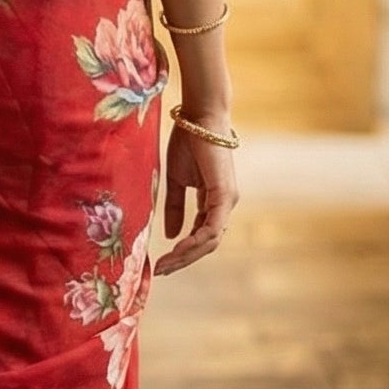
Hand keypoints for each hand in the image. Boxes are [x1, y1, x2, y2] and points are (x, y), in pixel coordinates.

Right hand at [153, 116, 237, 273]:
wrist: (198, 118)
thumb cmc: (188, 143)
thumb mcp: (176, 181)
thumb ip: (175, 207)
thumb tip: (170, 235)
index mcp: (214, 202)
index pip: (201, 235)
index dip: (182, 252)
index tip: (161, 263)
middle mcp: (224, 205)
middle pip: (206, 244)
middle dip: (183, 260)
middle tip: (161, 270)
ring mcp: (227, 201)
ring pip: (210, 240)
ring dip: (187, 255)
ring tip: (166, 264)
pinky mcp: (224, 195)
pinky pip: (211, 227)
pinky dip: (195, 241)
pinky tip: (178, 248)